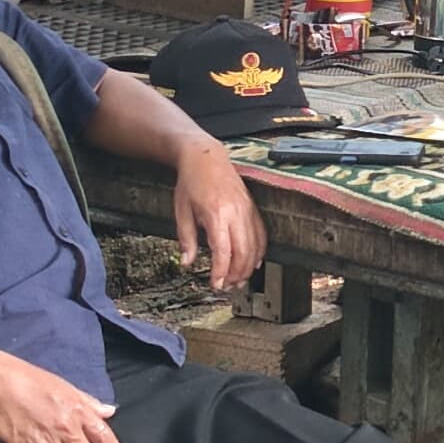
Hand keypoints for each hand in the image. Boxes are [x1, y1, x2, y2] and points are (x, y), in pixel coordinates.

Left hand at [171, 138, 267, 291]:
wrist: (205, 156)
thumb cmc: (191, 181)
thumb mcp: (182, 212)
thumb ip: (186, 239)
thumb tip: (187, 262)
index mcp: (216, 214)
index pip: (223, 251)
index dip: (221, 272)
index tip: (216, 284)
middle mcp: (236, 213)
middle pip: (243, 252)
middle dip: (236, 274)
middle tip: (226, 286)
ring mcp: (247, 210)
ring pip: (255, 246)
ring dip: (247, 267)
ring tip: (238, 280)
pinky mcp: (253, 208)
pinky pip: (261, 235)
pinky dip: (259, 252)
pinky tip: (252, 263)